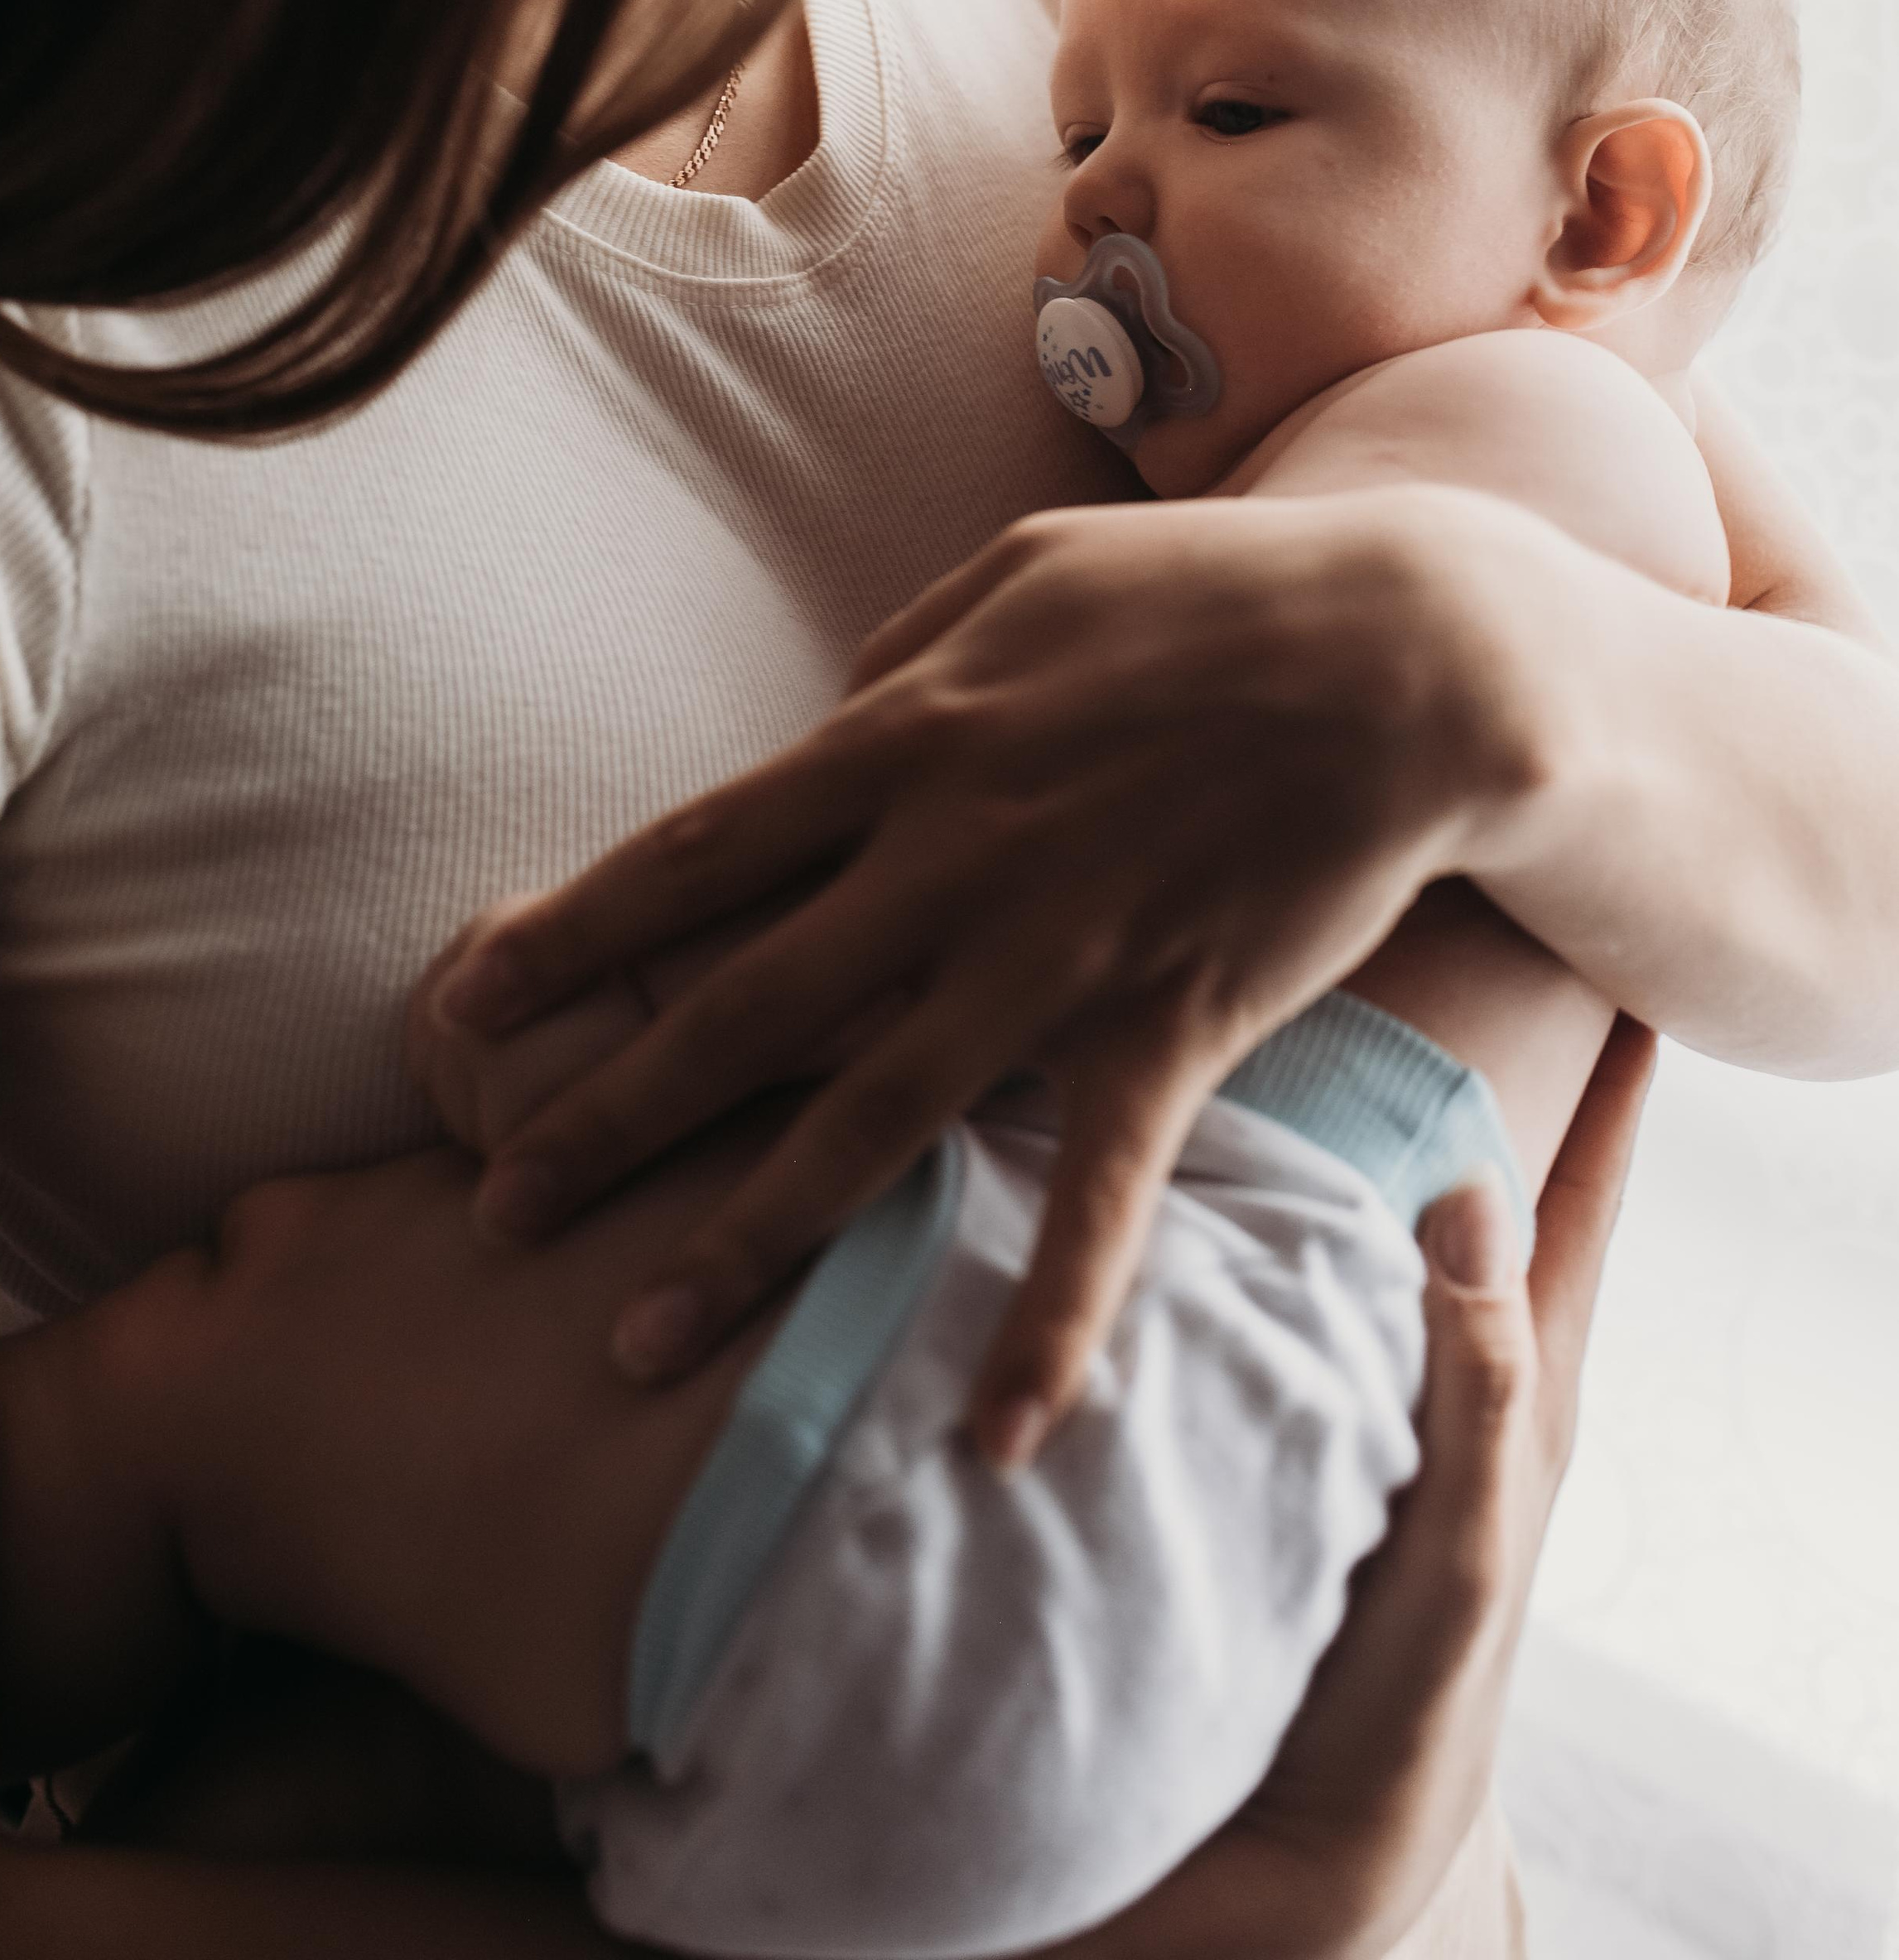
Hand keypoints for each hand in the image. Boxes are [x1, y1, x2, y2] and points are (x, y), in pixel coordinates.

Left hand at [420, 486, 1577, 1457]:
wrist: (1406, 653)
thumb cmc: (1205, 593)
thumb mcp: (1022, 572)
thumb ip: (907, 654)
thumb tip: (826, 715)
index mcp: (904, 742)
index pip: (695, 855)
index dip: (571, 934)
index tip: (465, 1007)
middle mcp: (949, 863)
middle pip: (739, 1009)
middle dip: (606, 1117)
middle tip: (496, 1211)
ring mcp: (1055, 959)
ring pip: (867, 1124)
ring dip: (745, 1241)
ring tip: (636, 1342)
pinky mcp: (1168, 1028)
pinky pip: (1097, 1199)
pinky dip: (1049, 1319)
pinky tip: (992, 1434)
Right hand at [1050, 1016, 1654, 1959]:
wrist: (1254, 1879)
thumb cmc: (1391, 1733)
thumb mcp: (1458, 1564)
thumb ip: (1477, 1400)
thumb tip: (1472, 1201)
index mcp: (1500, 1391)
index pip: (1568, 1201)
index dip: (1604, 1085)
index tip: (1617, 952)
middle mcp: (1414, 1365)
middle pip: (1457, 1171)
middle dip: (1466, 1047)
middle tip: (1435, 910)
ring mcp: (1324, 1391)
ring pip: (1340, 1208)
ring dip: (1329, 1103)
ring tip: (1299, 979)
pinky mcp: (1235, 1426)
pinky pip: (1232, 1279)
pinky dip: (1217, 1201)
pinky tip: (1154, 1133)